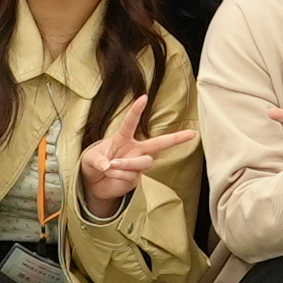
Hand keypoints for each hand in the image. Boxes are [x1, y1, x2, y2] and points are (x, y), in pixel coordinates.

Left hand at [78, 93, 198, 217]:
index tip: (144, 97)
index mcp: (123, 138)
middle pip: (159, 143)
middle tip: (192, 134)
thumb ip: (98, 160)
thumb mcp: (90, 159)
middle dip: (177, 138)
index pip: (131, 122)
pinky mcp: (135, 179)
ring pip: (144, 162)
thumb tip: (108, 165)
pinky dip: (119, 176)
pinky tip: (111, 175)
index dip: (137, 110)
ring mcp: (137, 165)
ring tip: (110, 167)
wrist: (94, 185)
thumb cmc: (94, 164)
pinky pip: (132, 176)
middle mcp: (134, 150)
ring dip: (126, 164)